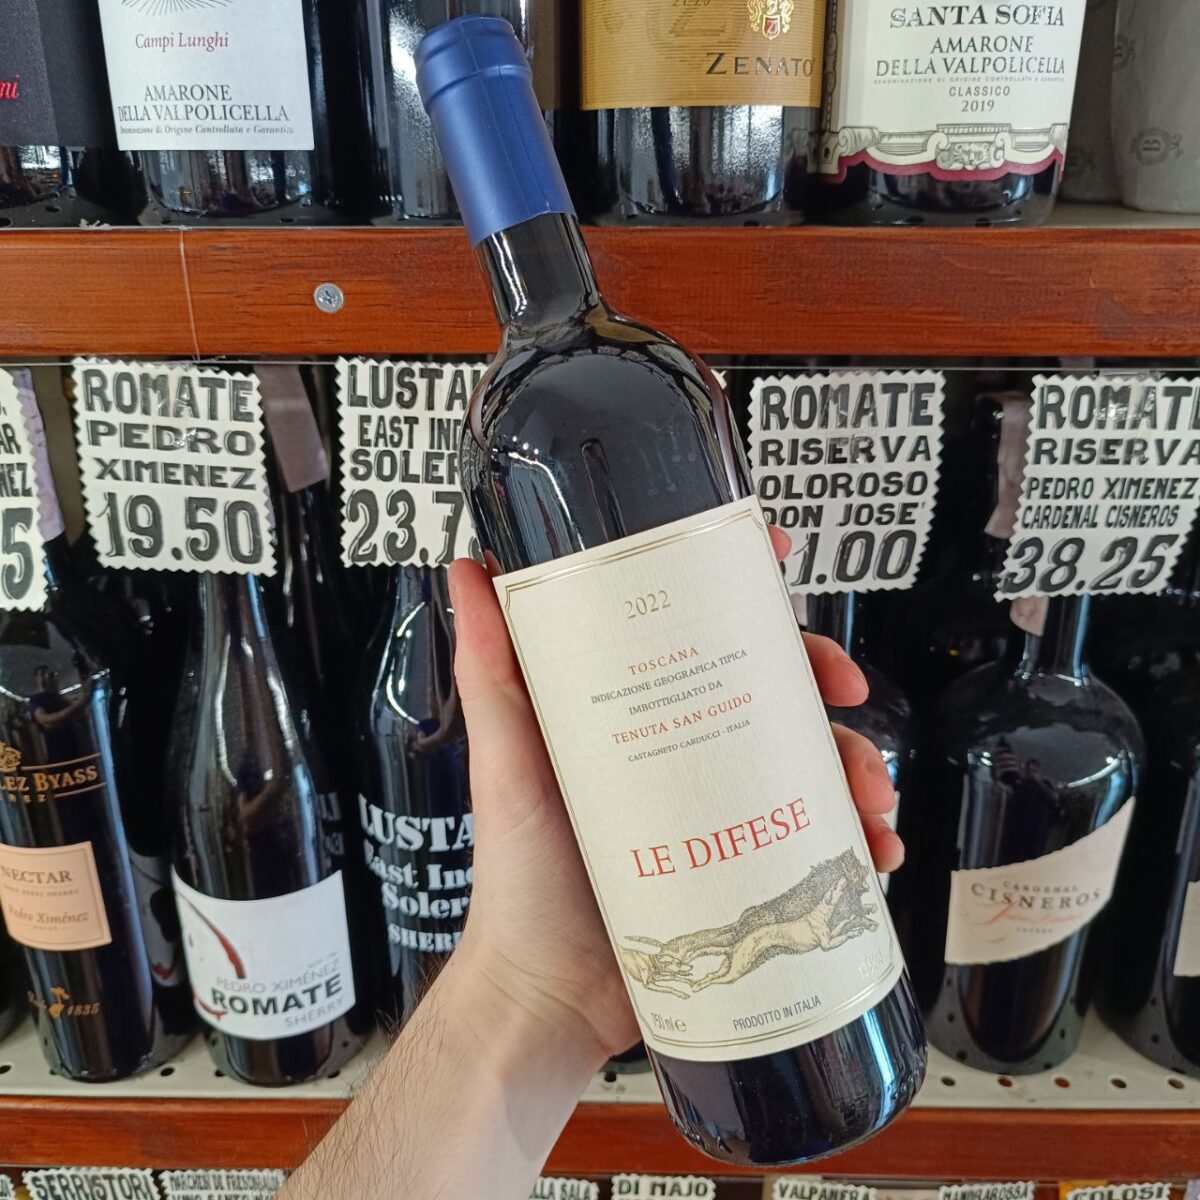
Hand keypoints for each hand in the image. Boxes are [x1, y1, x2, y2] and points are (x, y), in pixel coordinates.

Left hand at [447, 534, 900, 1068]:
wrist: (547, 994)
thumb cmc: (518, 875)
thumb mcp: (507, 759)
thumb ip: (489, 669)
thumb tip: (466, 570)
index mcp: (640, 714)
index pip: (700, 631)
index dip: (747, 590)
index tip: (779, 560)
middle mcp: (686, 752)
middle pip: (773, 687)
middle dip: (824, 678)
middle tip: (845, 689)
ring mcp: (721, 810)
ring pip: (810, 761)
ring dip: (856, 764)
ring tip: (869, 795)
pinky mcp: (747, 868)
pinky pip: (818, 842)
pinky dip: (859, 841)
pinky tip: (875, 852)